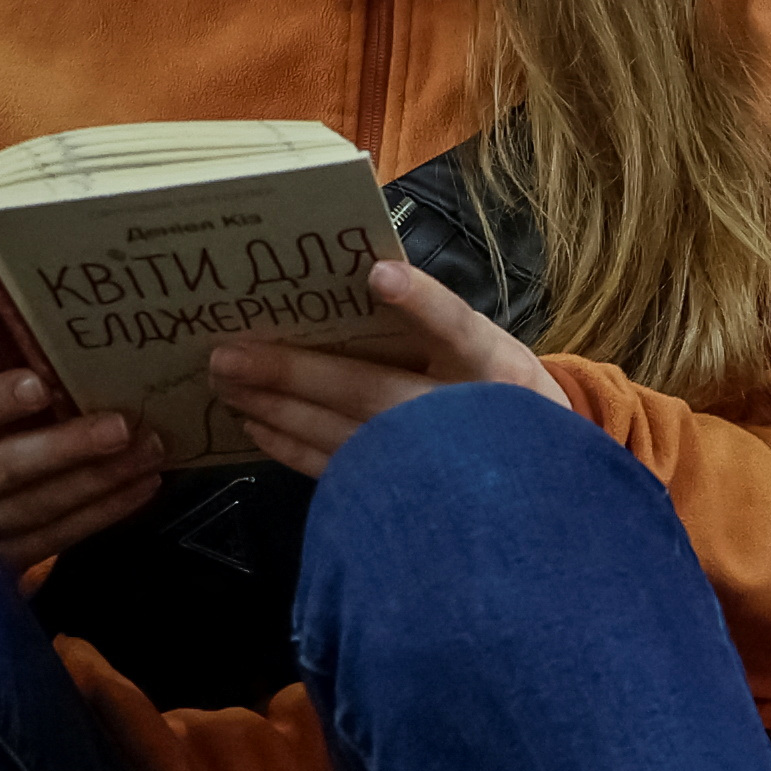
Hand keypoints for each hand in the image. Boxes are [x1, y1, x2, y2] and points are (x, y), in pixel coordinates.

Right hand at [0, 372, 158, 568]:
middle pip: (3, 470)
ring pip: (38, 508)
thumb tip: (48, 380)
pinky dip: (101, 513)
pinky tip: (139, 489)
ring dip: (100, 480)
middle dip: (66, 448)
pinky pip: (55, 538)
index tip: (39, 384)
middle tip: (122, 426)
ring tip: (150, 451)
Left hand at [198, 258, 559, 476]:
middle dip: (293, 371)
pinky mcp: (404, 495)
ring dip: (276, 408)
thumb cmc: (500, 393)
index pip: (456, 326)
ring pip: (340, 434)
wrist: (544, 481)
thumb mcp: (489, 351)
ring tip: (225, 383)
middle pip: (370, 389)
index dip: (420, 302)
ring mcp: (430, 463)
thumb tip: (357, 279)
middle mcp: (459, 414)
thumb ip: (435, 323)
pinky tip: (254, 424)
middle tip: (227, 353)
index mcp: (491, 365)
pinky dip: (290, 447)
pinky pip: (336, 469)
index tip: (378, 275)